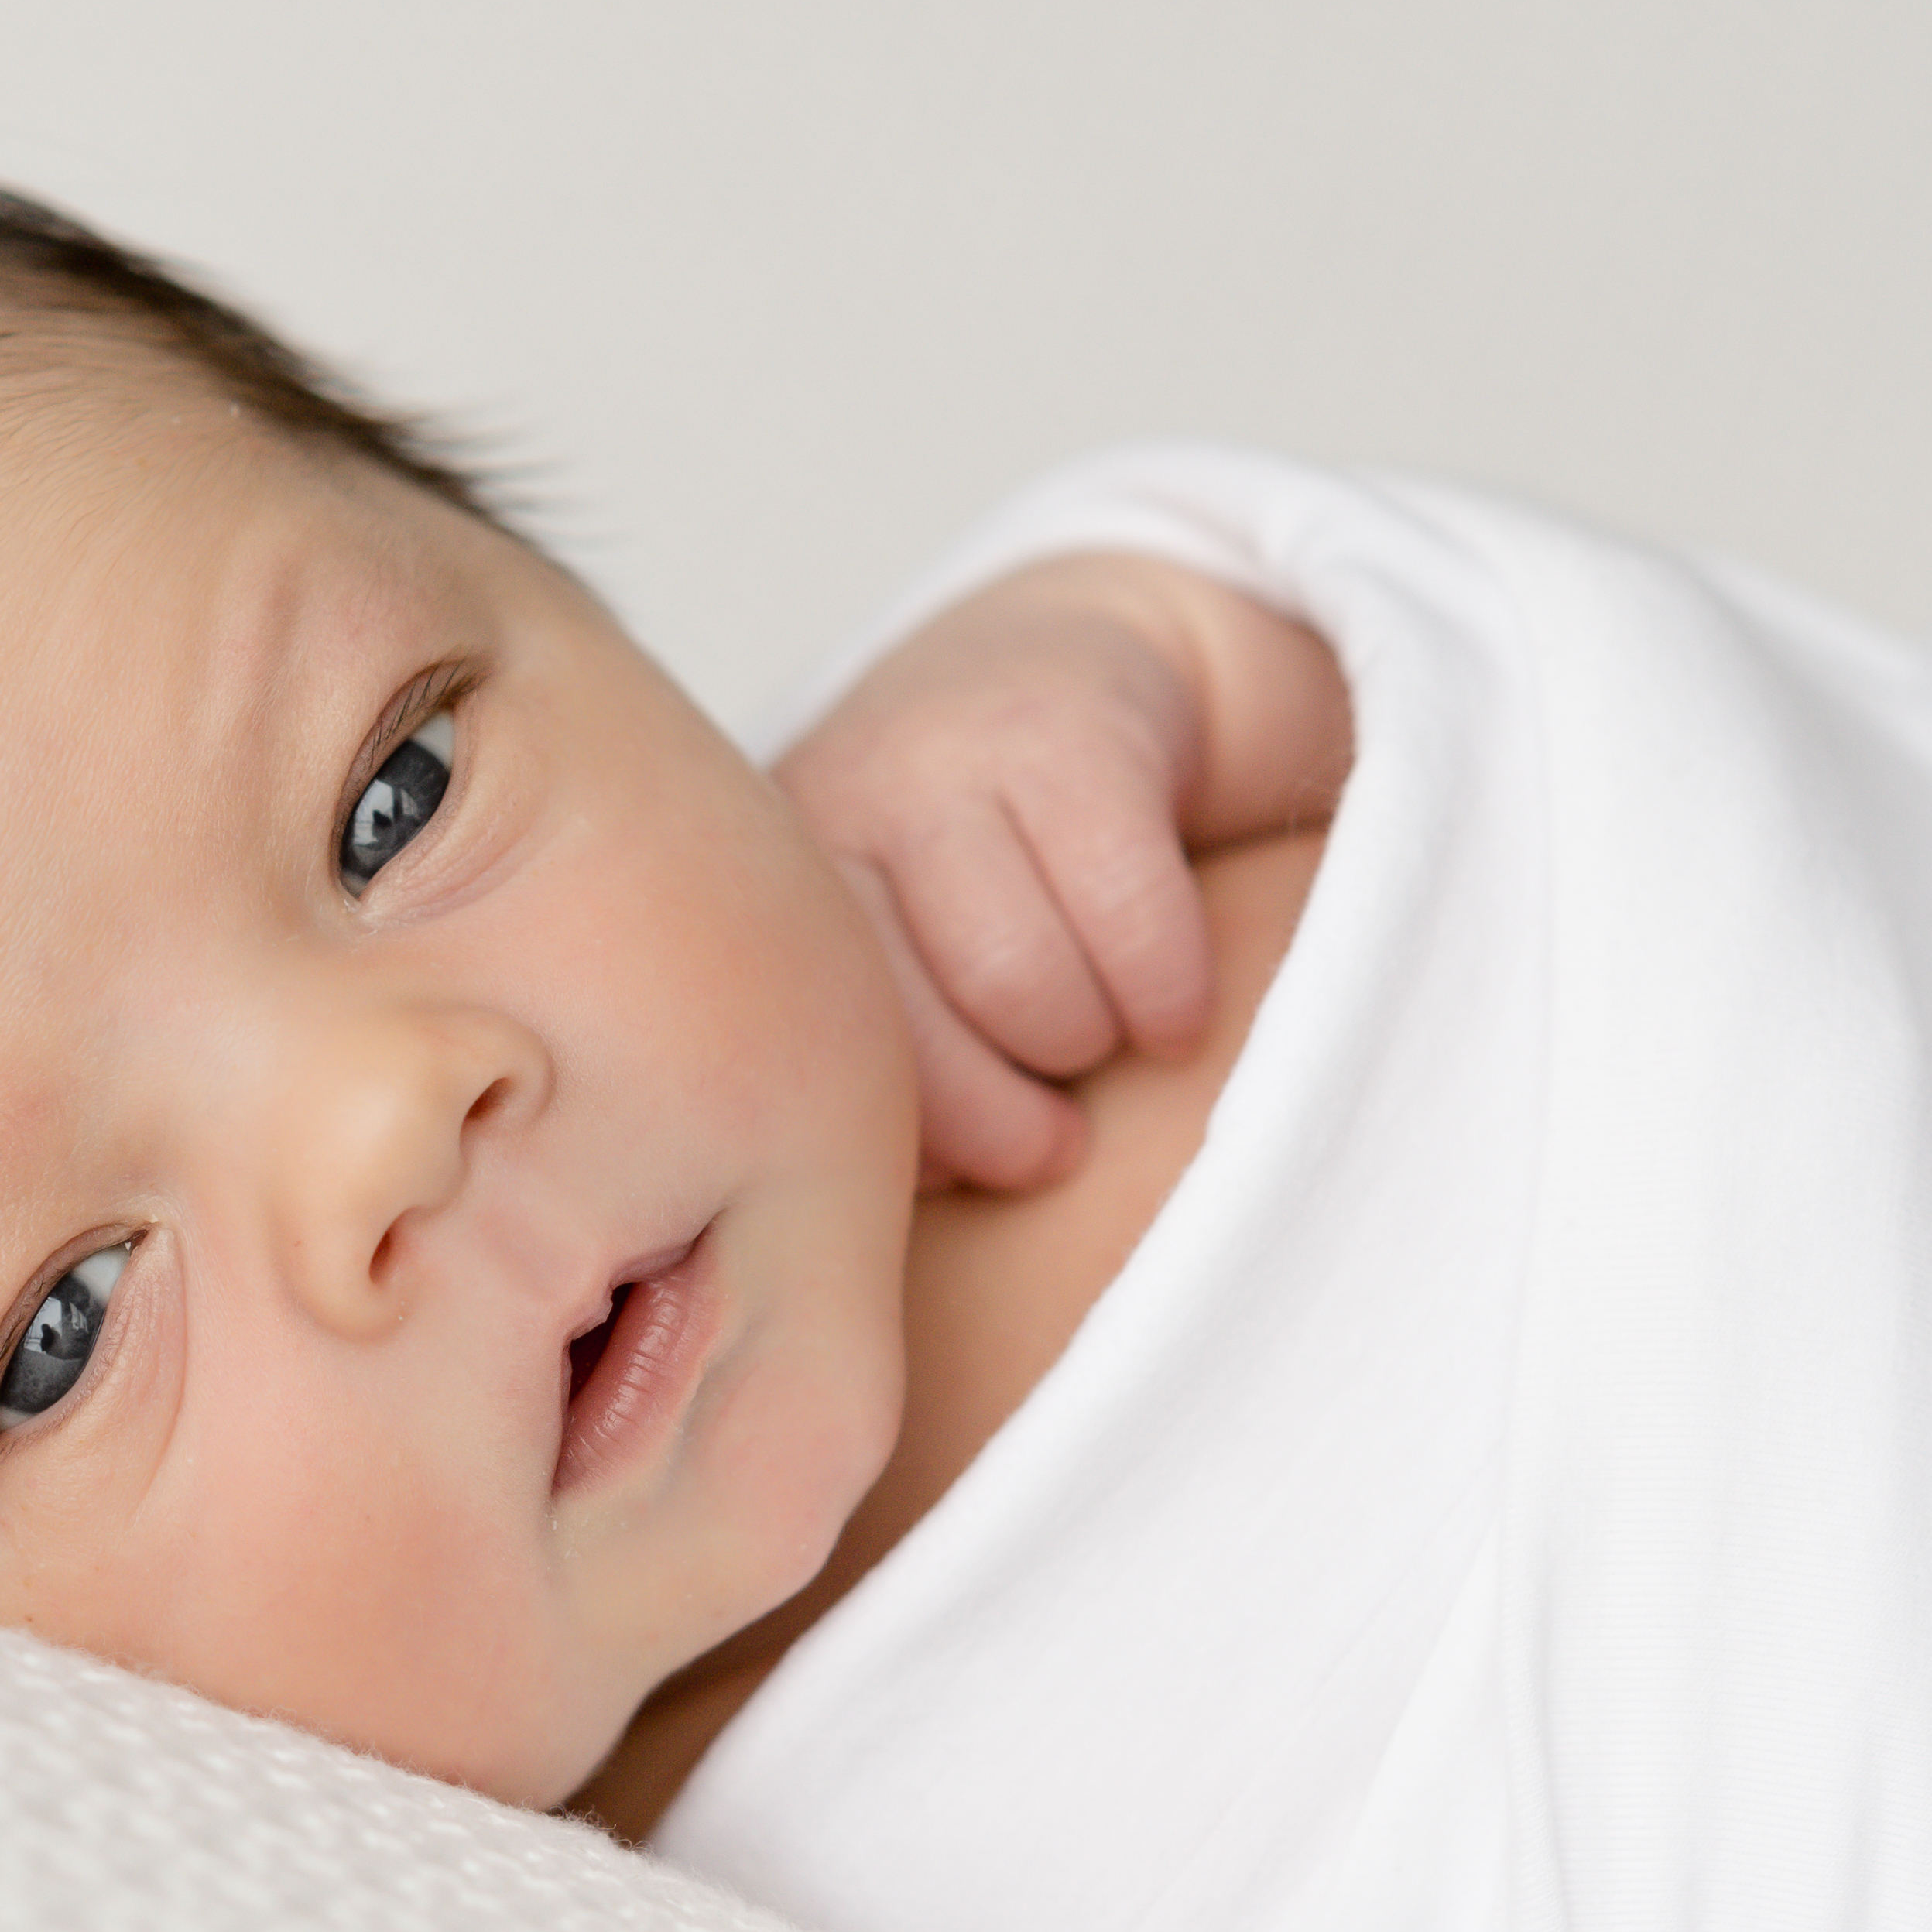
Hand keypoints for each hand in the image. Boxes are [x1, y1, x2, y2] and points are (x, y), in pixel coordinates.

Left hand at [781, 554, 1231, 1191]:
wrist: (1060, 675)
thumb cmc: (966, 888)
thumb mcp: (887, 977)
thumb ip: (862, 1095)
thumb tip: (872, 1255)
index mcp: (759, 912)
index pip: (829, 1099)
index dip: (925, 1159)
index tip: (976, 1169)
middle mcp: (824, 819)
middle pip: (926, 1060)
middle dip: (1012, 1122)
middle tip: (1050, 1128)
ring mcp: (935, 762)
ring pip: (1030, 997)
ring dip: (1095, 1044)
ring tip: (1098, 1031)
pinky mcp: (1061, 728)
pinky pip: (1132, 917)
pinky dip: (1172, 989)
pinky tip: (1172, 1000)